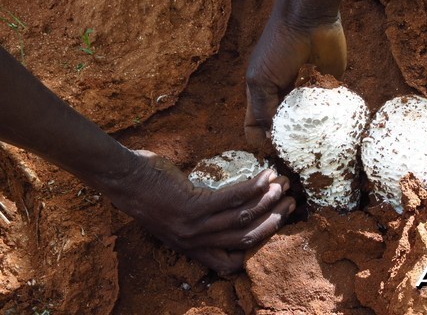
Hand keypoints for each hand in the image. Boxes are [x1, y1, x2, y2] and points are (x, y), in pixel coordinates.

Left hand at [99, 150, 295, 274]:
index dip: (256, 247)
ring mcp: (194, 227)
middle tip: (289, 203)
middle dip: (272, 221)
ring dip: (267, 201)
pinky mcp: (193, 206)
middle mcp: (194, 243)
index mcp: (191, 248)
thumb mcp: (175, 216)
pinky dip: (253, 187)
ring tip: (283, 186)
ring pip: (243, 218)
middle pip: (245, 239)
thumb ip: (200, 219)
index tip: (274, 227)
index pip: (230, 262)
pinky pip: (232, 198)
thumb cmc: (149, 192)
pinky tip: (266, 176)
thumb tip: (229, 206)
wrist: (124, 181)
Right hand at [244, 0, 353, 148]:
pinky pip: (328, 112)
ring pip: (307, 125)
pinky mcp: (327, 90)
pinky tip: (332, 128)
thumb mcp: (261, 80)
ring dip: (311, 135)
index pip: (254, 127)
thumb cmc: (279, 47)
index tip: (272, 150)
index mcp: (262, 96)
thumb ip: (263, 110)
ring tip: (317, 145)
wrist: (310, 20)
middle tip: (299, 154)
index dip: (260, 141)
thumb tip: (270, 139)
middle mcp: (283, 99)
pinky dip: (329, 120)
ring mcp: (305, 96)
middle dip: (289, 143)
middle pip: (283, 130)